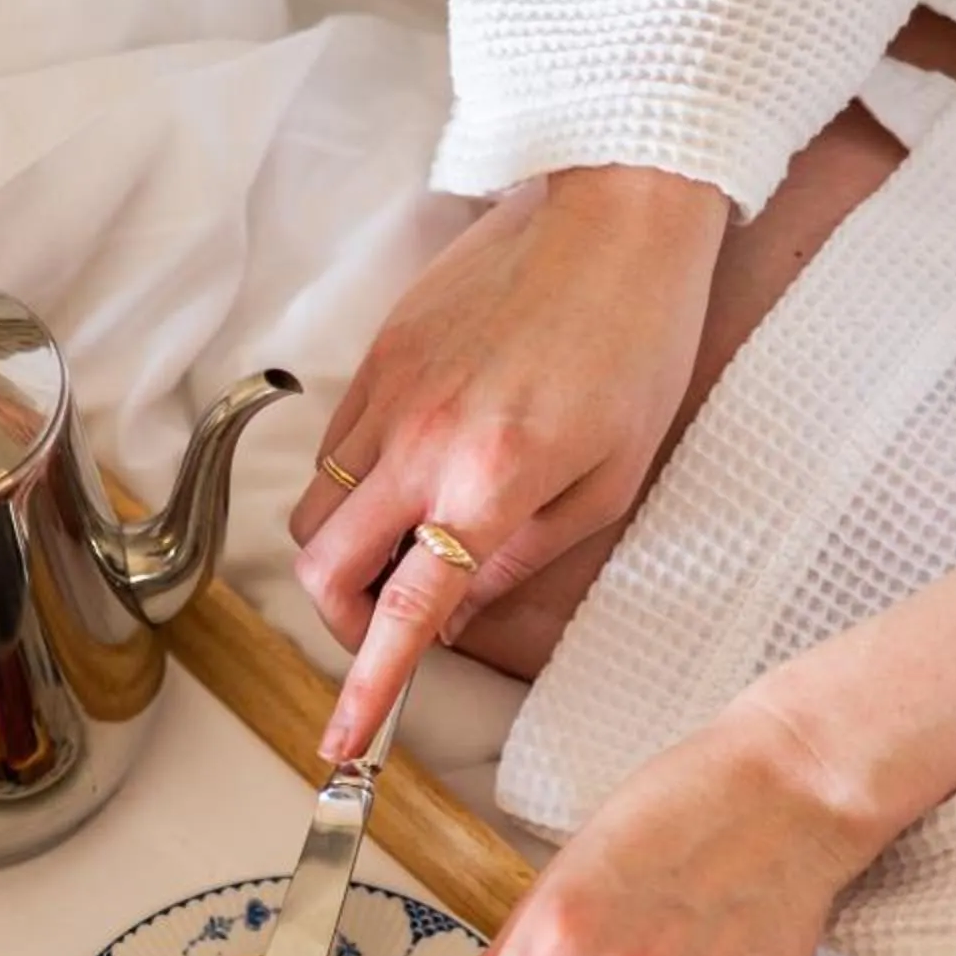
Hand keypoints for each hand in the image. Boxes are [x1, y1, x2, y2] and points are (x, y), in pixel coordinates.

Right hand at [290, 167, 728, 759]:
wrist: (616, 209)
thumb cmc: (639, 341)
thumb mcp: (610, 481)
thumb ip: (524, 557)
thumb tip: (458, 610)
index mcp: (491, 482)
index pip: (405, 611)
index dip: (367, 689)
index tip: (342, 746)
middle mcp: (422, 441)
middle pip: (323, 567)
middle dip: (342, 623)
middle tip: (386, 631)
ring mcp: (390, 392)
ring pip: (317, 510)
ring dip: (346, 555)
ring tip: (409, 549)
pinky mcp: (379, 353)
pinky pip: (336, 448)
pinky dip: (358, 488)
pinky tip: (417, 476)